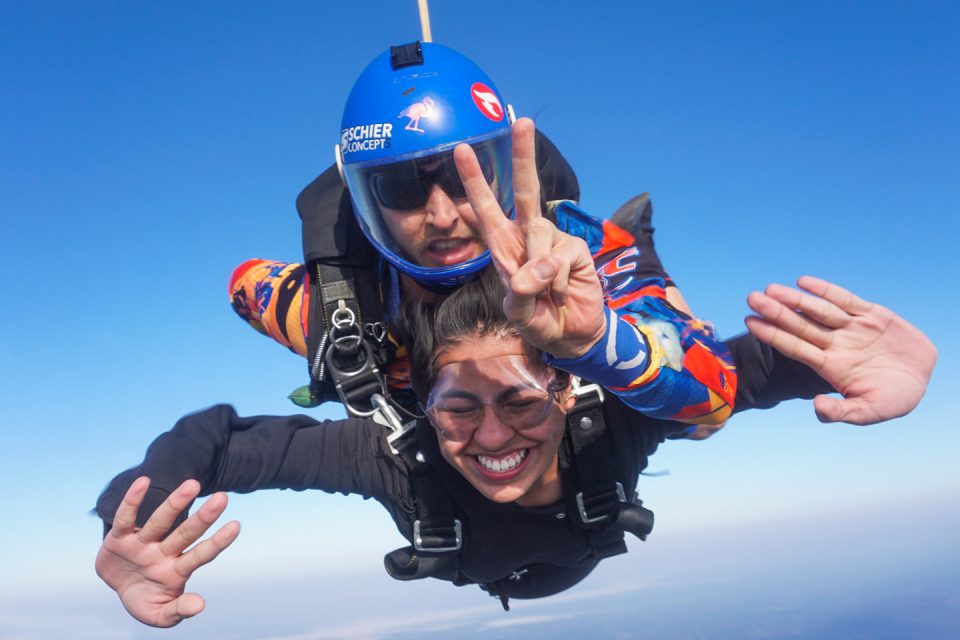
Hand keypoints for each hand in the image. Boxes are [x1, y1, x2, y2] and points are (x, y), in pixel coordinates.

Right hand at [95, 477, 239, 626]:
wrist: (117, 589)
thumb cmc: (145, 599)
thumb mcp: (160, 614)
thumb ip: (179, 610)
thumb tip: (200, 605)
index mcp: (177, 570)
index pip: (201, 554)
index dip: (218, 542)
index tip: (236, 526)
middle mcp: (164, 552)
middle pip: (186, 533)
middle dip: (204, 517)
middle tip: (223, 497)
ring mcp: (143, 543)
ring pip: (161, 521)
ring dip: (176, 503)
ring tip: (194, 484)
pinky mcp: (120, 538)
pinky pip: (126, 518)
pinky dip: (132, 501)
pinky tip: (143, 481)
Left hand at [454, 117, 605, 357]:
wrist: (571, 336)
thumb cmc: (538, 320)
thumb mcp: (519, 314)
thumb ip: (521, 293)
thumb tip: (537, 269)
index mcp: (505, 246)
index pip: (486, 209)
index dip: (475, 180)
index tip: (463, 150)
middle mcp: (528, 236)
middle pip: (525, 192)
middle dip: (523, 157)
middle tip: (521, 121)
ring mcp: (553, 240)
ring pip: (540, 235)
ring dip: (539, 270)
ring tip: (545, 295)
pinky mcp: (575, 250)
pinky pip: (560, 258)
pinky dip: (557, 282)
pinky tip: (561, 294)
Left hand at [745, 275, 936, 424]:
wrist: (924, 380)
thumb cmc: (894, 399)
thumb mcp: (869, 411)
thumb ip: (842, 412)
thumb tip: (816, 406)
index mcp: (829, 365)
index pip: (794, 347)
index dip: (772, 335)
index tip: (750, 322)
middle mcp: (835, 344)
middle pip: (799, 326)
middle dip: (776, 313)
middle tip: (752, 298)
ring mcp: (851, 327)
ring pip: (818, 310)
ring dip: (795, 299)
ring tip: (771, 289)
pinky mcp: (871, 314)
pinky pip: (844, 299)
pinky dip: (825, 290)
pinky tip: (804, 282)